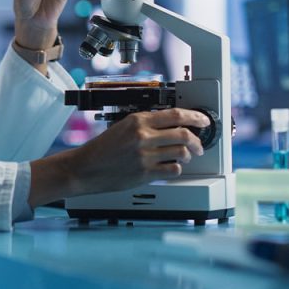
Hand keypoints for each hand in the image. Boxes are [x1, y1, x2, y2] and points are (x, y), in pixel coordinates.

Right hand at [28, 109, 209, 206]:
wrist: (85, 168)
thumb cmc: (102, 148)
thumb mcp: (123, 125)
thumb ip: (146, 123)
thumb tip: (172, 123)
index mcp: (138, 120)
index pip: (175, 115)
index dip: (195, 117)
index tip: (203, 120)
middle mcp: (143, 136)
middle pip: (183, 134)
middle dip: (197, 140)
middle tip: (200, 143)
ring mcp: (145, 156)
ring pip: (181, 153)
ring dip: (188, 155)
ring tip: (186, 156)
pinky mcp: (145, 174)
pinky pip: (172, 170)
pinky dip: (177, 169)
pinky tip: (172, 167)